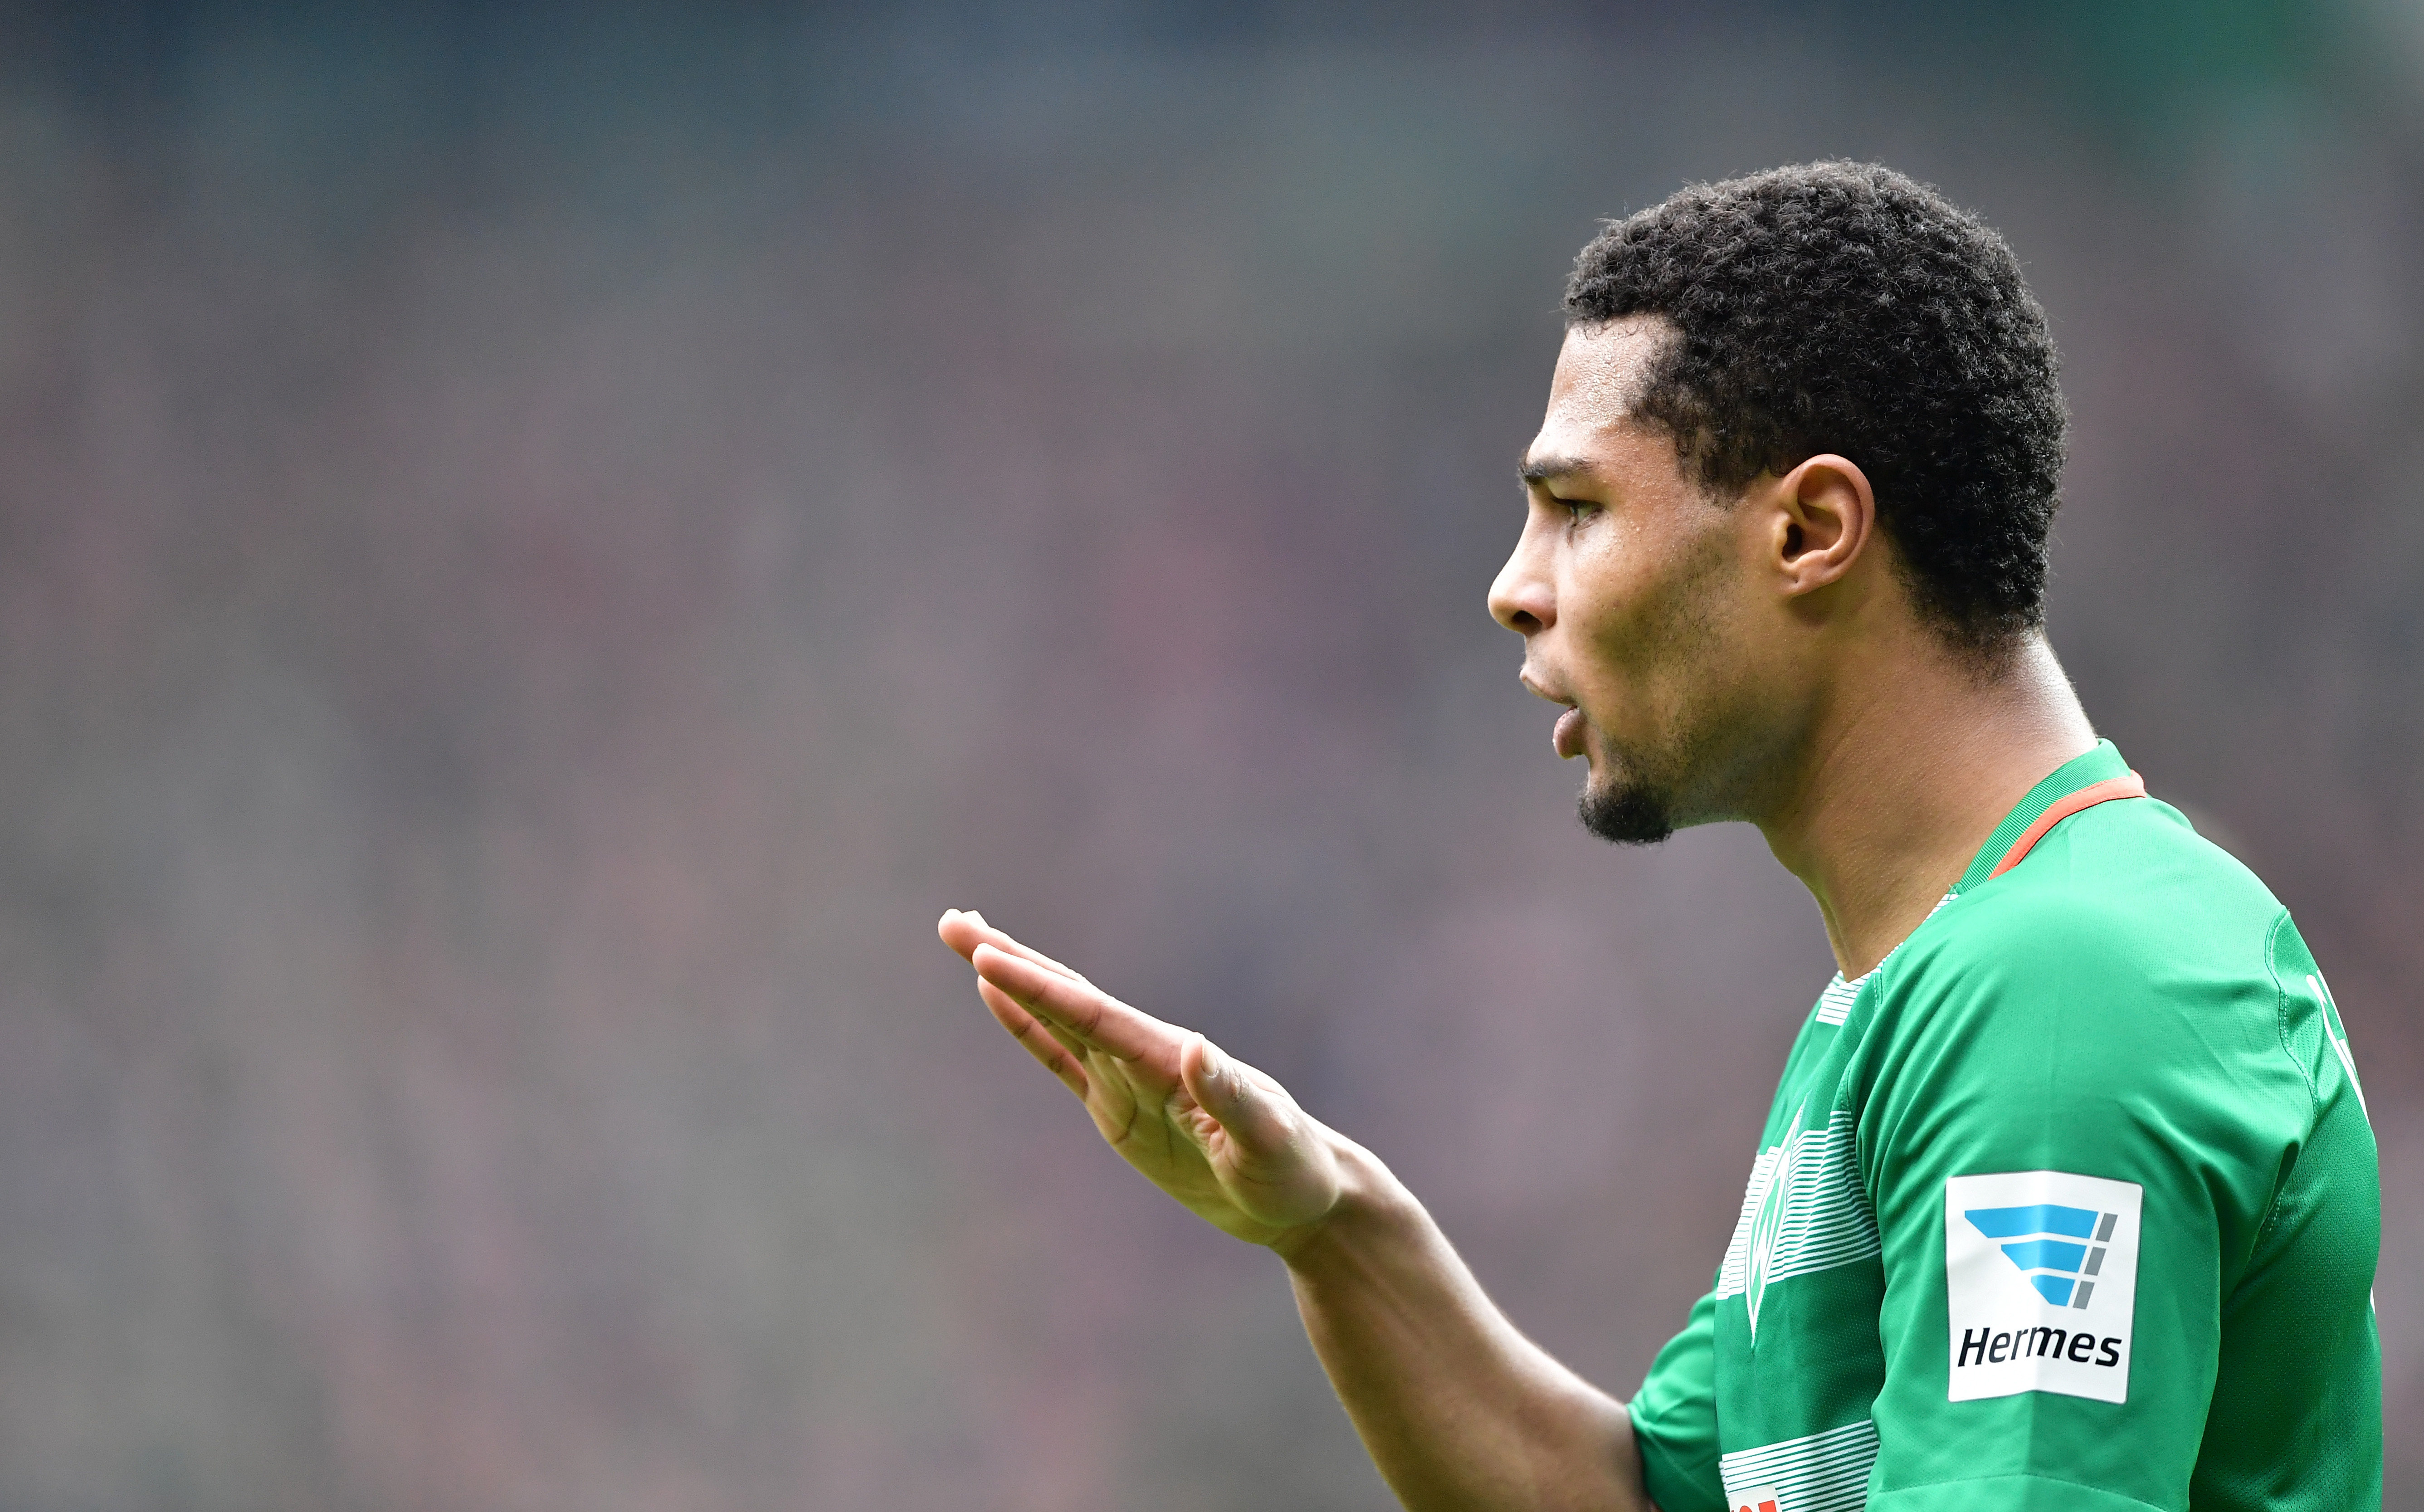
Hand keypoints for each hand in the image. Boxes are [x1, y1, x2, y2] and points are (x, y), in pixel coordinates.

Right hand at [937, 908, 1345, 1246]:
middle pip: (1065, 997)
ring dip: (1012, 980)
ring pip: (1057, 1018)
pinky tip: (998, 997)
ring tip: (967, 941)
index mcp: (1170, 1058)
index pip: (1093, 1014)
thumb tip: (1198, 1049)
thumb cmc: (1293, 1172)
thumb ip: (1234, 1100)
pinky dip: (1029, 1028)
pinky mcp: (1119, 1108)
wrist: (1303, 1197)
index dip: (1038, 988)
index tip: (988, 957)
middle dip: (1008, 960)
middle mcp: (1143, 1055)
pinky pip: (1063, 1060)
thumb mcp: (1271, 1145)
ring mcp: (1127, 1078)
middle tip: (953, 920)